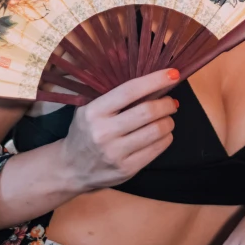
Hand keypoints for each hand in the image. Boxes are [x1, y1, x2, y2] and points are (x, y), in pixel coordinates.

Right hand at [60, 68, 178, 192]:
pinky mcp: (126, 170)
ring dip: (168, 121)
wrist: (71, 168)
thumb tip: (146, 74)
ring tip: (168, 117)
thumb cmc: (85, 130)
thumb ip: (111, 91)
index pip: (130, 91)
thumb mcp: (88, 107)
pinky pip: (156, 150)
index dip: (154, 81)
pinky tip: (163, 133)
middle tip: (172, 101)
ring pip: (155, 131)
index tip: (172, 74)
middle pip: (147, 112)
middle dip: (166, 103)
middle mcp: (104, 132)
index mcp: (94, 111)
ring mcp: (115, 153)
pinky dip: (166, 138)